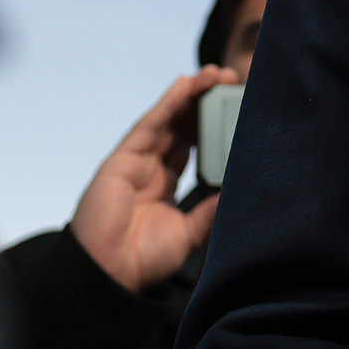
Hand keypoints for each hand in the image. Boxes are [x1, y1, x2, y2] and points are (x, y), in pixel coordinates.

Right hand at [68, 66, 237, 293]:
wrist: (108, 275)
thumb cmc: (143, 260)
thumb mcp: (190, 233)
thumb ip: (212, 210)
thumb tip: (240, 188)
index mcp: (166, 186)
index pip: (194, 148)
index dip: (214, 126)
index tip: (239, 109)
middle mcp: (151, 170)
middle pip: (182, 127)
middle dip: (206, 103)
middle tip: (233, 81)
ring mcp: (135, 162)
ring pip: (168, 120)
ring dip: (192, 94)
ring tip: (216, 74)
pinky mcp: (122, 160)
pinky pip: (149, 125)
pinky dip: (168, 103)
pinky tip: (185, 85)